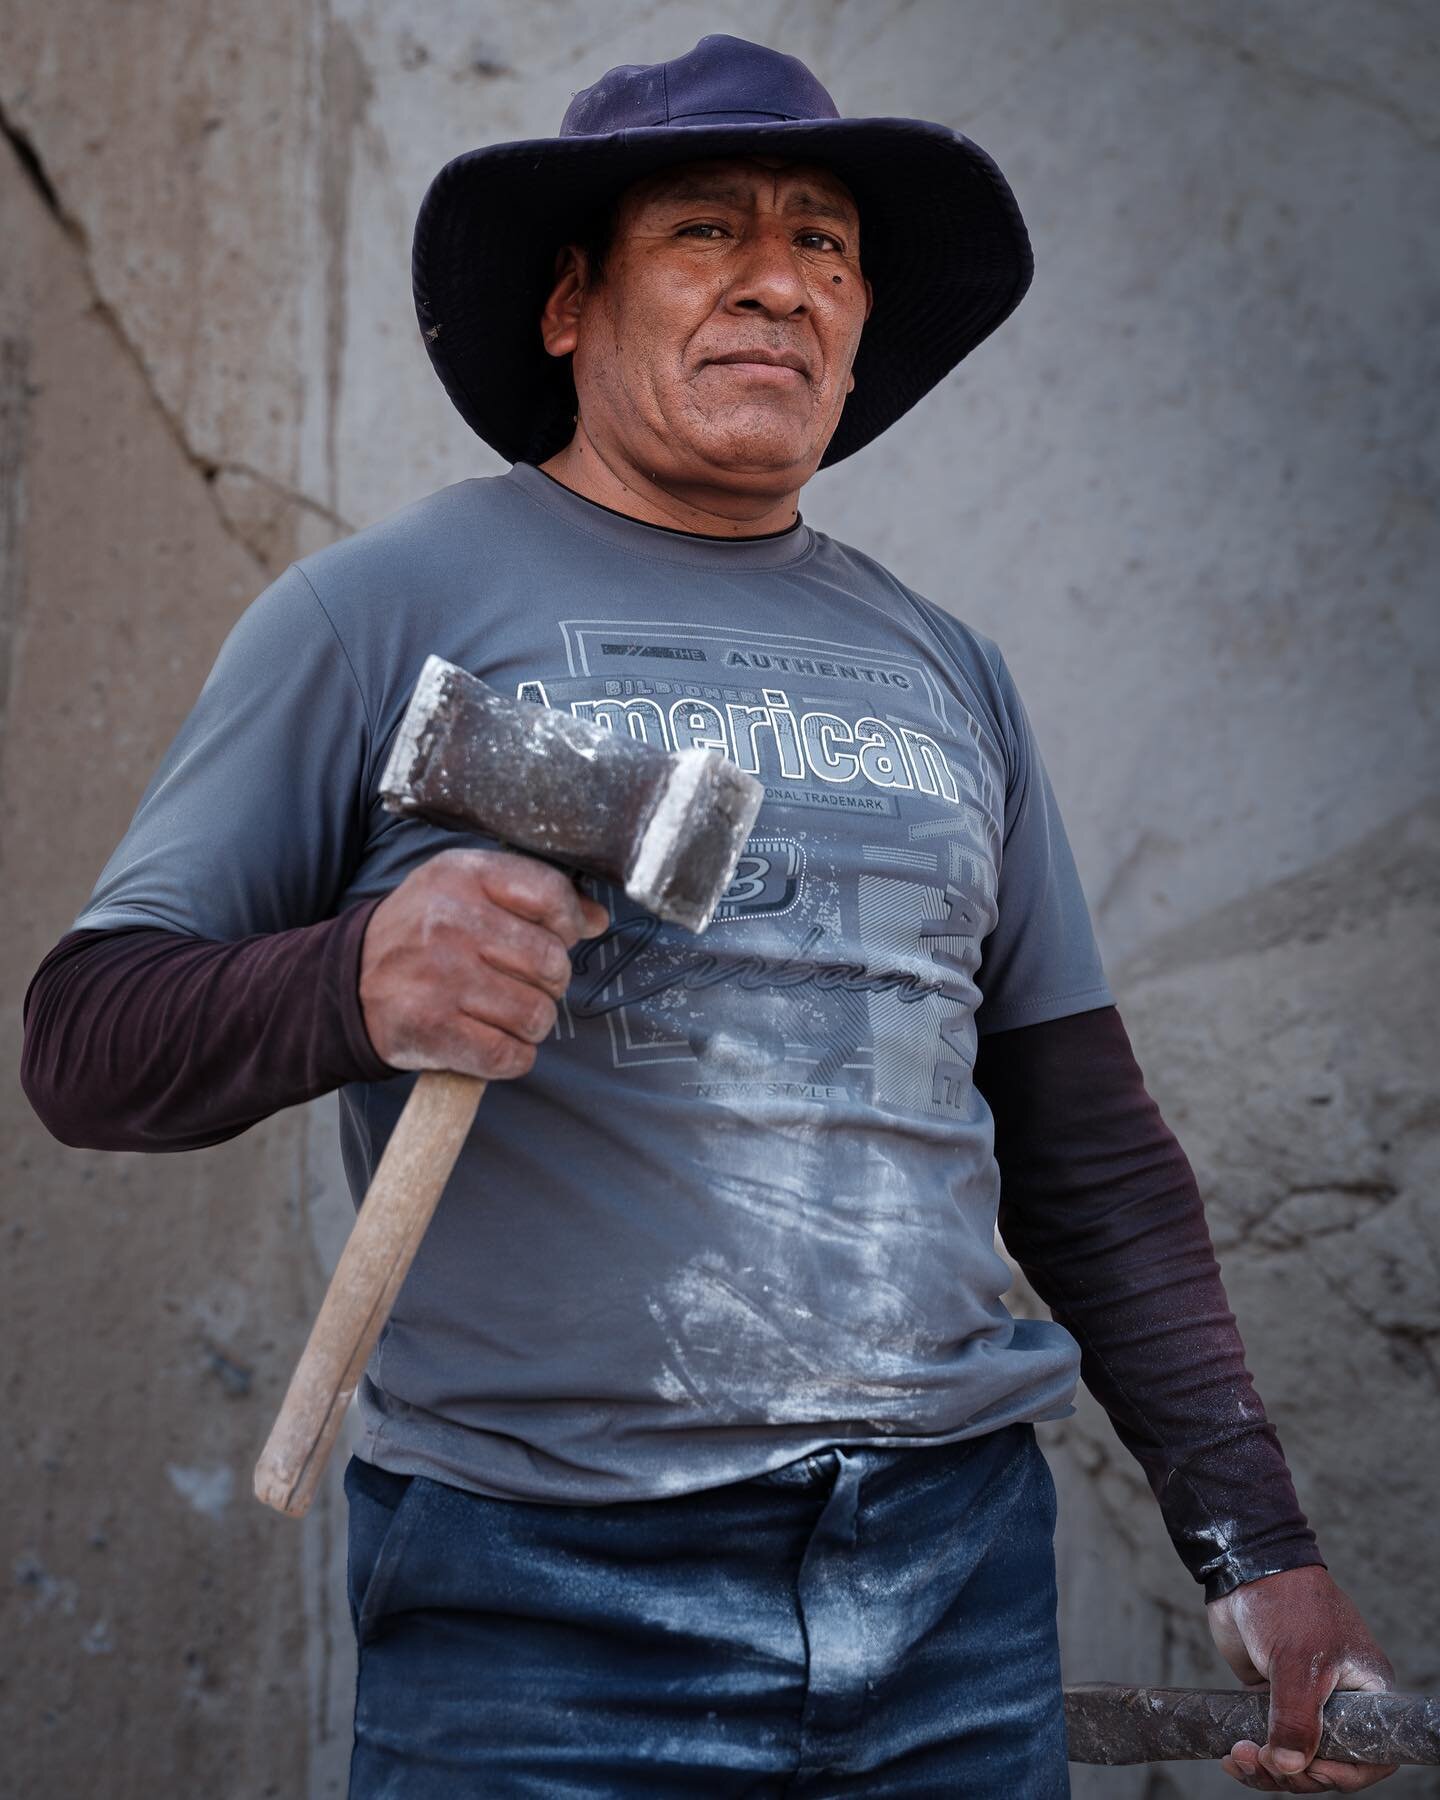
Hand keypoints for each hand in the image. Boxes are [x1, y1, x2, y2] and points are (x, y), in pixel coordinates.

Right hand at [360, 849, 607, 1078]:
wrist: (347, 982)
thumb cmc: (424, 934)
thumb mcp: (468, 891)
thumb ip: (535, 896)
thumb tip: (597, 919)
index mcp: (462, 876)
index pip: (550, 894)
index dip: (569, 922)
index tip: (561, 935)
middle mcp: (450, 922)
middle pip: (551, 962)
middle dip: (550, 981)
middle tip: (524, 981)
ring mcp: (441, 978)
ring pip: (537, 1014)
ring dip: (532, 1022)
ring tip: (505, 1012)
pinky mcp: (433, 1030)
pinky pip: (510, 1056)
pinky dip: (513, 1057)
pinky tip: (493, 1042)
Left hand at [1207, 1566, 1395, 1791]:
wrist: (1244, 1568)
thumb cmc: (1286, 1604)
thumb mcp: (1298, 1663)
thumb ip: (1296, 1719)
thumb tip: (1288, 1767)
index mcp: (1367, 1693)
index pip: (1370, 1755)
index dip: (1343, 1773)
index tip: (1309, 1769)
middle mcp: (1340, 1702)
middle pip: (1326, 1764)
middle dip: (1292, 1772)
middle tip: (1260, 1760)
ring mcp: (1305, 1702)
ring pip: (1294, 1758)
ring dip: (1267, 1769)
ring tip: (1237, 1757)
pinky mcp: (1273, 1697)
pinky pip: (1269, 1741)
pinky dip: (1254, 1755)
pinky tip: (1232, 1755)